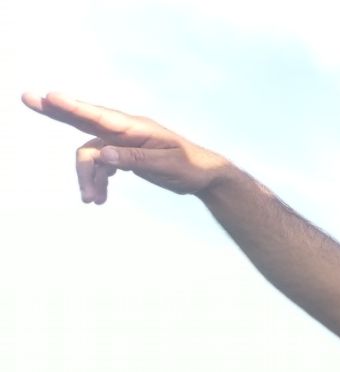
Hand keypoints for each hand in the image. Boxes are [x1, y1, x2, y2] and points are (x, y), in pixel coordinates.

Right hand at [21, 91, 235, 203]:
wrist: (205, 176)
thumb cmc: (190, 167)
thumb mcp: (166, 165)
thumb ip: (135, 159)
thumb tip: (103, 155)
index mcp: (136, 128)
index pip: (99, 116)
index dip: (73, 107)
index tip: (51, 96)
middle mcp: (125, 131)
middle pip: (84, 121)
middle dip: (56, 112)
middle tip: (27, 97)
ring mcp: (123, 143)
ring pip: (91, 156)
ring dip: (87, 177)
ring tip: (92, 200)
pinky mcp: (124, 155)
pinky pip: (101, 166)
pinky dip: (98, 181)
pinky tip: (100, 199)